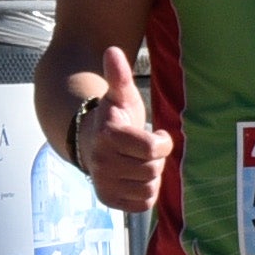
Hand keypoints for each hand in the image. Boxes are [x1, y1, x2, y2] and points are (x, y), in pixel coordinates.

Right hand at [77, 46, 172, 213]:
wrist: (91, 142)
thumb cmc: (114, 117)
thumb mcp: (121, 95)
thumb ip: (119, 75)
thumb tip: (112, 50)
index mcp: (108, 135)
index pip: (153, 149)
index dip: (162, 143)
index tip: (157, 136)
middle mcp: (102, 162)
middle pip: (153, 169)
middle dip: (156, 159)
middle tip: (145, 150)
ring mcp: (103, 183)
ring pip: (150, 187)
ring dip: (152, 176)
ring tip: (139, 162)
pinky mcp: (109, 200)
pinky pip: (143, 203)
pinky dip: (146, 193)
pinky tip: (136, 178)